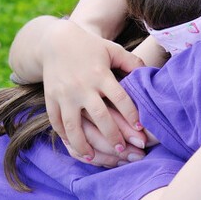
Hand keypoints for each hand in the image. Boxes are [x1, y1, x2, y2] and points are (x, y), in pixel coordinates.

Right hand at [40, 20, 146, 161]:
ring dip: (84, 144)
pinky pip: (57, 123)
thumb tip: (150, 73)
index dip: (131, 115)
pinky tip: (74, 148)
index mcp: (100, 75)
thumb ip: (131, 62)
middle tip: (124, 150)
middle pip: (100, 116)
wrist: (56, 41)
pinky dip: (65, 137)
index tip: (141, 130)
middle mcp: (82, 87)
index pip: (120, 99)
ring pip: (74, 126)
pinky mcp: (50, 100)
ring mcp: (64, 95)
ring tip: (94, 158)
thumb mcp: (113, 50)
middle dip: (113, 135)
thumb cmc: (91, 46)